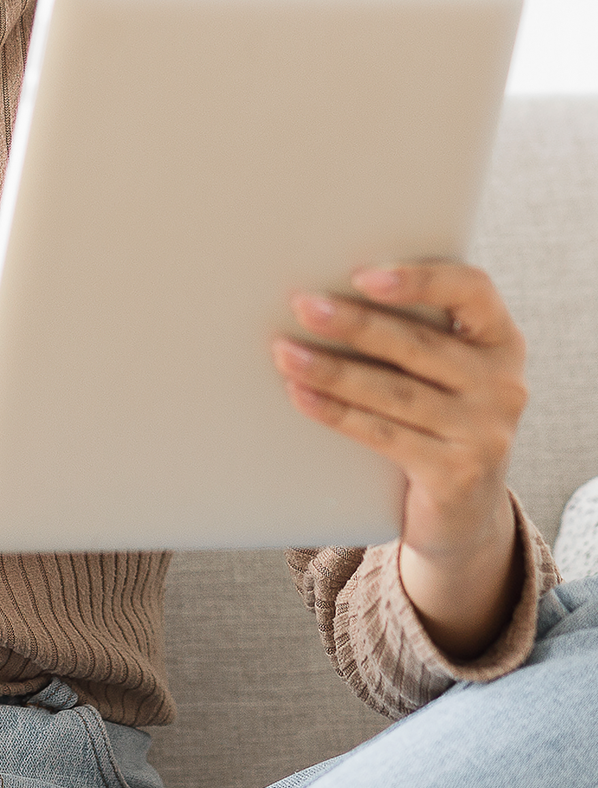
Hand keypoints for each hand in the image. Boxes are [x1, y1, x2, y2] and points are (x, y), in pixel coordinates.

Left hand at [271, 262, 527, 658]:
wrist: (463, 512)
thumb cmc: (437, 418)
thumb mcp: (444, 372)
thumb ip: (412, 332)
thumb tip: (326, 293)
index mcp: (500, 340)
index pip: (472, 291)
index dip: (419, 280)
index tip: (363, 276)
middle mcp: (503, 383)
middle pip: (420, 345)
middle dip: (355, 324)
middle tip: (303, 306)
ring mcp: (485, 432)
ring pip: (396, 392)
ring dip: (333, 370)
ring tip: (285, 352)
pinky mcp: (456, 474)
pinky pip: (385, 435)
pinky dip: (338, 413)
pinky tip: (302, 395)